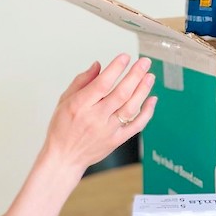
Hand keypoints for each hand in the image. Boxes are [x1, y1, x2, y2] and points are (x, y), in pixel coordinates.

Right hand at [43, 54, 156, 176]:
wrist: (64, 158)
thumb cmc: (62, 128)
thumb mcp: (64, 100)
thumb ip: (81, 81)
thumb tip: (98, 65)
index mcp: (80, 105)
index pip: (102, 84)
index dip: (116, 68)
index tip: (125, 57)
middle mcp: (95, 118)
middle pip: (120, 94)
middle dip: (135, 75)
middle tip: (144, 62)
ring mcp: (108, 130)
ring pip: (131, 108)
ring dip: (143, 91)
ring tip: (150, 76)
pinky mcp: (116, 140)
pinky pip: (136, 126)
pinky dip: (147, 113)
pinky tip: (152, 99)